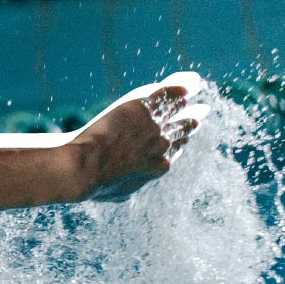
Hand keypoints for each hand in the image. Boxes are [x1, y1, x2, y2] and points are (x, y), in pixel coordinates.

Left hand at [69, 85, 202, 201]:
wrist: (89, 167)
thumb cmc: (97, 183)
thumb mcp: (117, 192)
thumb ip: (127, 188)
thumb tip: (126, 194)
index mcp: (159, 166)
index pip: (175, 151)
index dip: (180, 144)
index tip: (184, 140)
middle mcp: (162, 145)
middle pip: (181, 132)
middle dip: (189, 125)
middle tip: (195, 120)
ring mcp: (154, 127)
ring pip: (174, 112)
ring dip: (181, 104)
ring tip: (186, 99)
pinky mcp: (142, 110)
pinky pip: (163, 98)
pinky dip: (173, 93)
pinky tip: (181, 89)